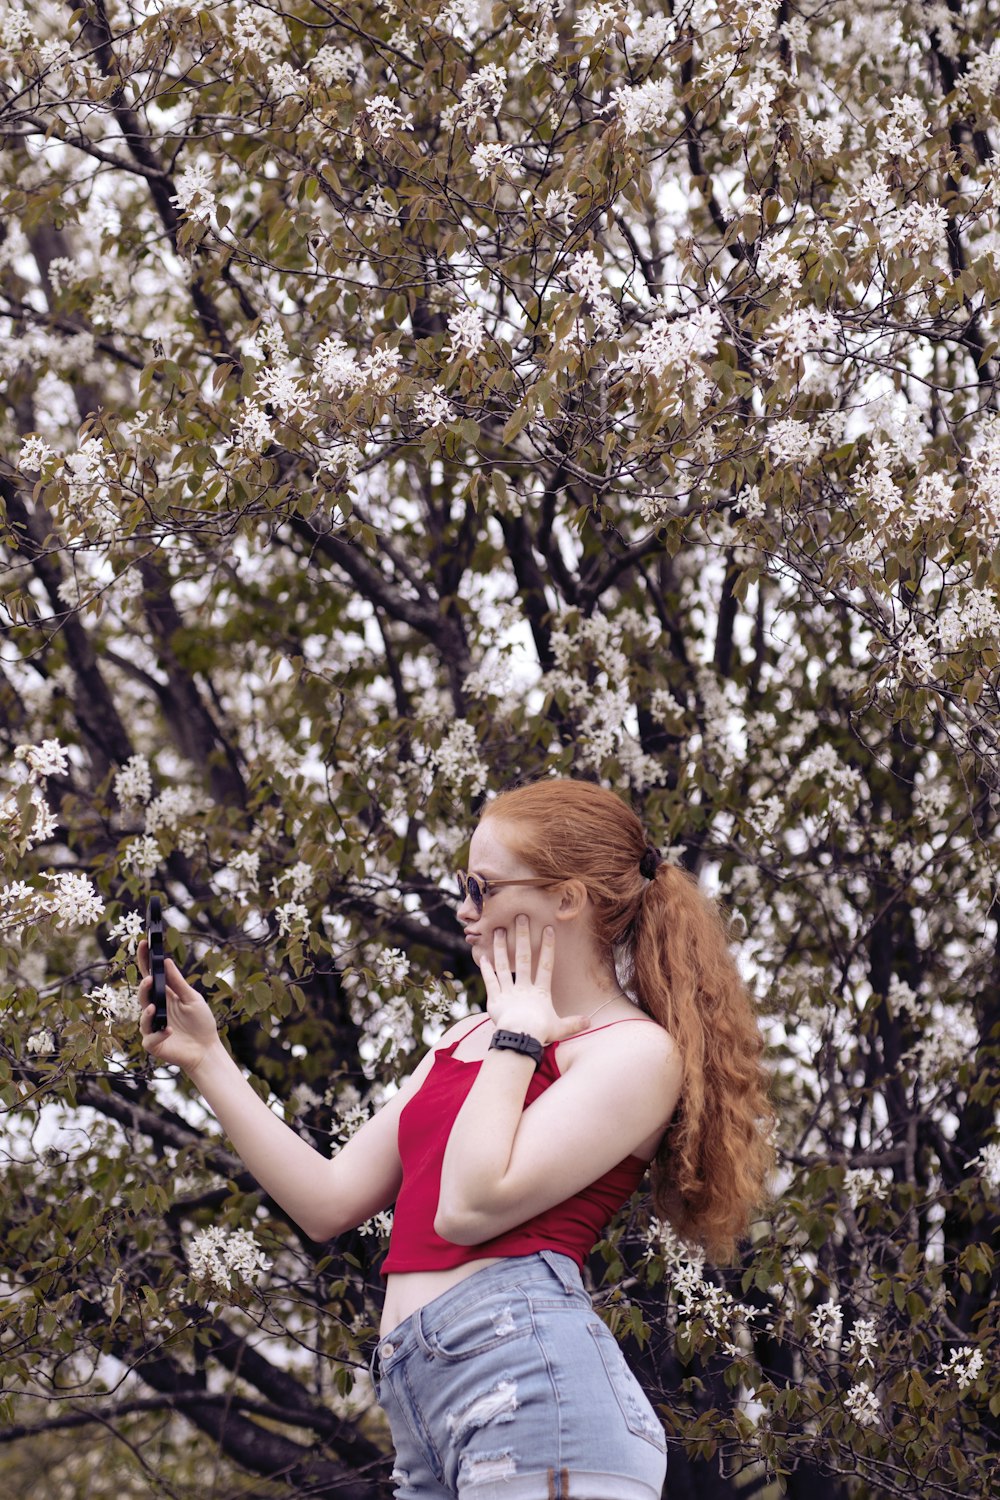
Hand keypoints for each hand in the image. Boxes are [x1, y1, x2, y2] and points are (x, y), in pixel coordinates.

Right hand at [138, 940, 220, 1074]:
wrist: (207, 1049)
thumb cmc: (201, 1023)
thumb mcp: (192, 999)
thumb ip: (178, 983)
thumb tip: (165, 961)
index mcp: (164, 996)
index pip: (150, 976)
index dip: (145, 960)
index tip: (144, 943)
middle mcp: (155, 1010)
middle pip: (143, 995)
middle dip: (144, 986)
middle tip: (149, 978)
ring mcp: (152, 1028)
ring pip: (142, 1017)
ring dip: (146, 1011)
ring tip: (154, 1005)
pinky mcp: (154, 1044)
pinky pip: (151, 1038)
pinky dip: (158, 1034)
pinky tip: (168, 1029)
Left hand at [477, 915, 588, 1044]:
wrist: (519, 1038)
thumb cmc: (540, 1034)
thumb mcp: (559, 1028)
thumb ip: (573, 1023)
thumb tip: (590, 1022)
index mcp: (540, 992)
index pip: (545, 965)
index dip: (547, 947)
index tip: (547, 929)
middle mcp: (524, 988)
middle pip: (523, 959)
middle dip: (521, 938)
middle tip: (519, 918)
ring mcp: (508, 992)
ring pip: (503, 966)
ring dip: (500, 948)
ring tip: (497, 931)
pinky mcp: (495, 999)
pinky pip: (490, 981)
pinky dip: (486, 969)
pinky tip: (482, 957)